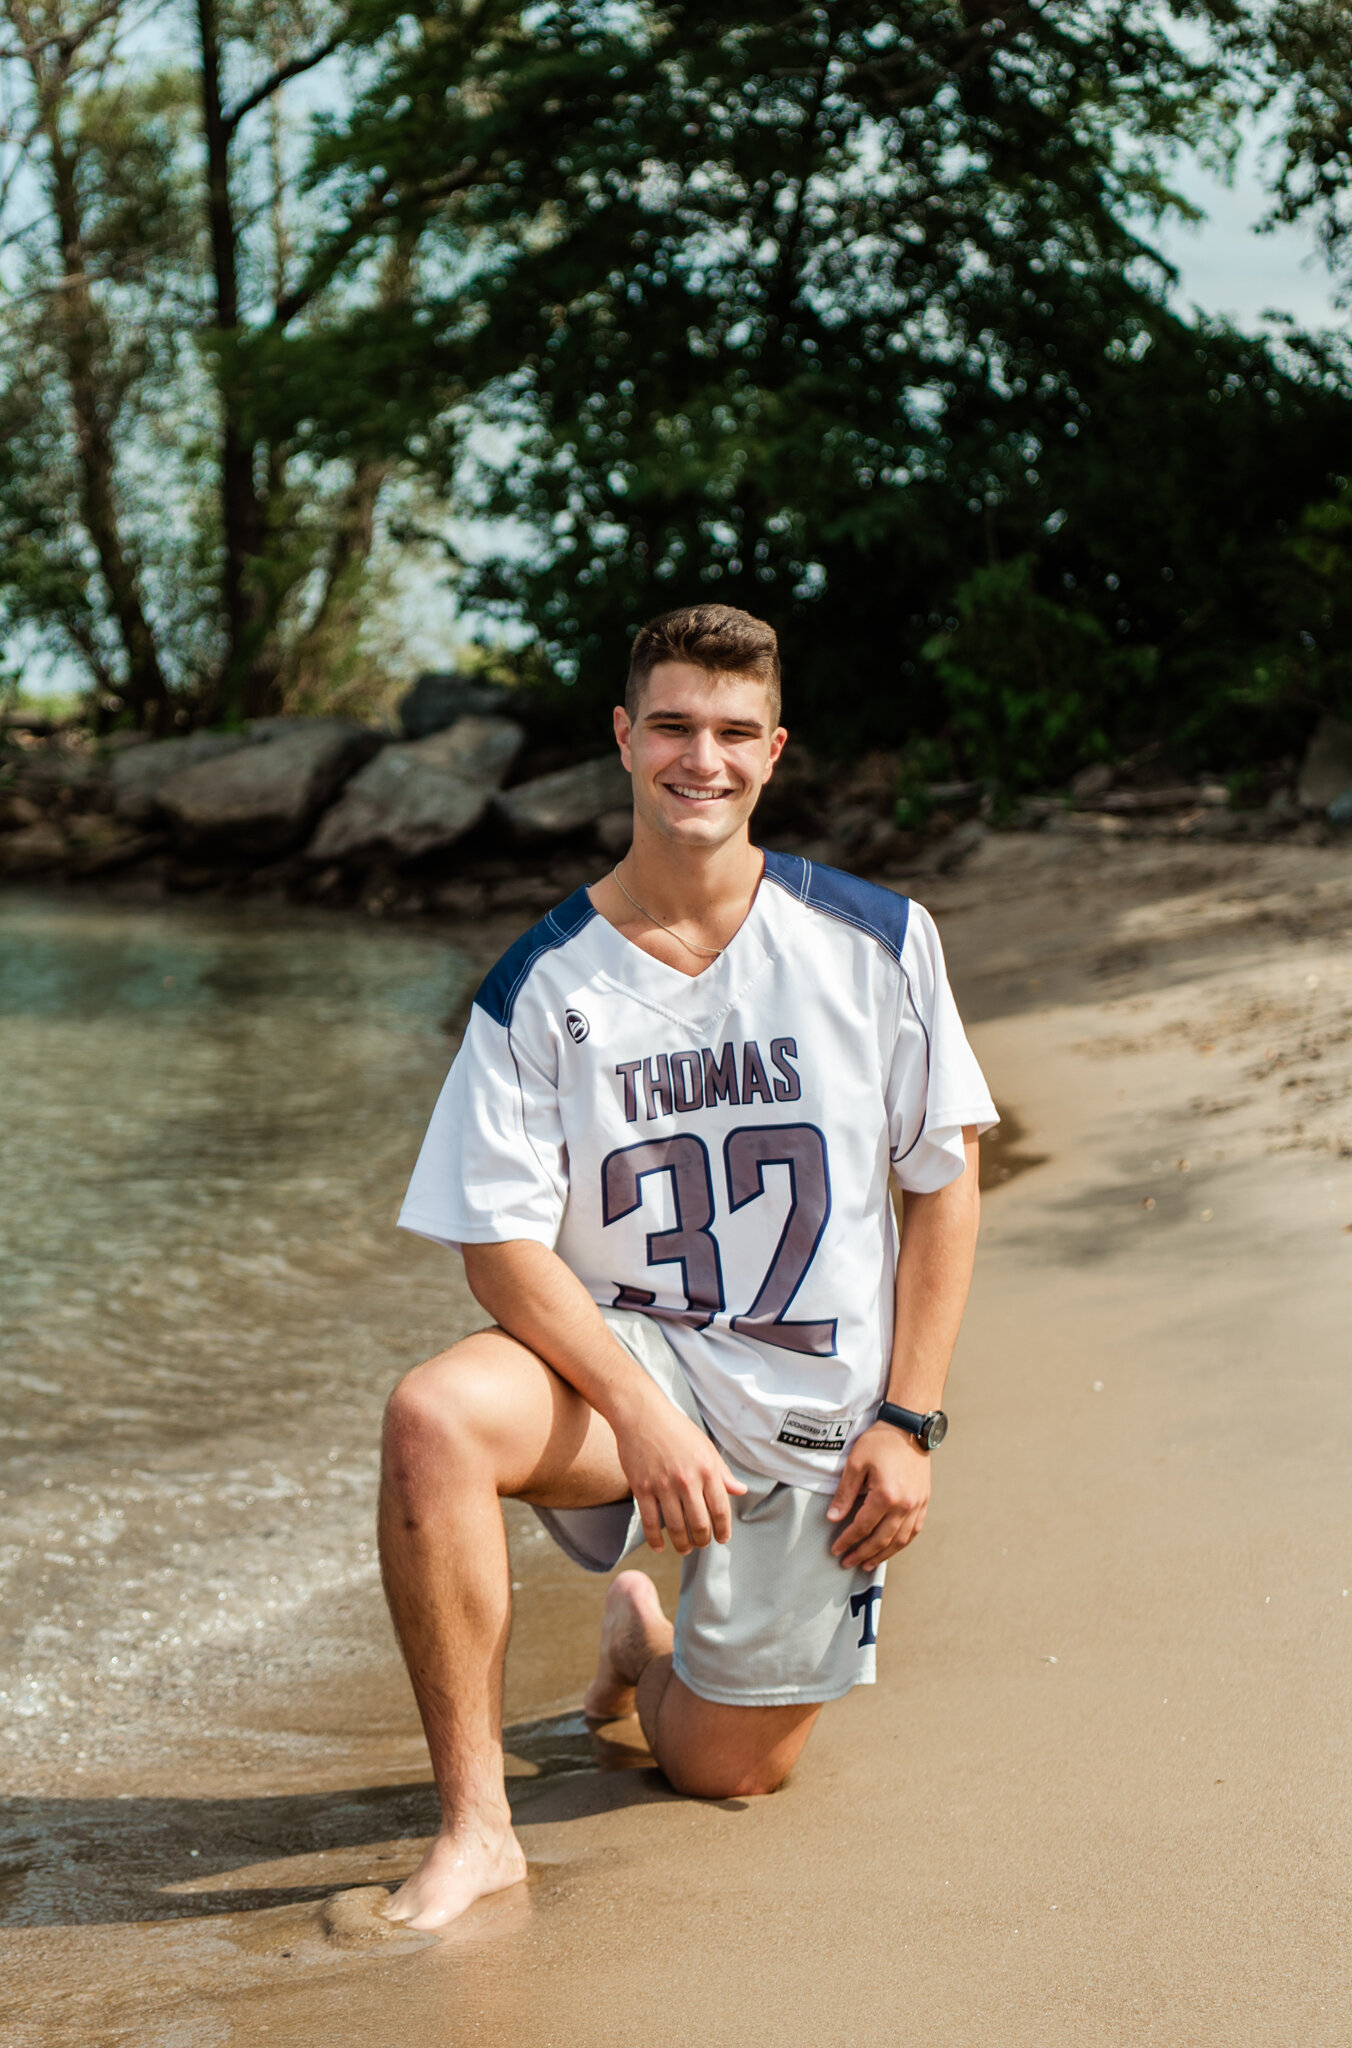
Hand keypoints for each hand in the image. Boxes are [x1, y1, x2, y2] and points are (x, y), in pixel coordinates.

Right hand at [612, 1390, 746, 1553]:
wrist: (642, 1414)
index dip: (723, 1529)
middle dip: (703, 1540)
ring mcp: (663, 1486)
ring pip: (676, 1527)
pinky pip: (650, 1521)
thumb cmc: (676, 1429)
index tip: (722, 1539)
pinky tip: (660, 1547)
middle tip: (702, 1544)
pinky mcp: (642, 1488)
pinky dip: (655, 1539)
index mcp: (707, 1469)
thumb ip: (723, 1472)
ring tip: (684, 1549)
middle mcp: (687, 1480)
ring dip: (682, 1544)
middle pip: (699, 1524)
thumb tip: (740, 1490)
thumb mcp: (706, 1446)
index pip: (720, 1509)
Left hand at [826, 1423, 931, 1569]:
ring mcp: (917, 1505)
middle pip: (881, 1540)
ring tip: (867, 1564)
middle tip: (847, 1562)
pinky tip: (891, 1549)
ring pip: (899, 1541)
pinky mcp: (924, 1502)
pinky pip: (913, 1531)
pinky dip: (901, 1544)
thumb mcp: (856, 1464)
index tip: (836, 1550)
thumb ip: (845, 1494)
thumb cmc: (880, 1442)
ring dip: (882, 1555)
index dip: (847, 1541)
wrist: (908, 1428)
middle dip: (862, 1554)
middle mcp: (904, 1505)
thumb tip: (833, 1518)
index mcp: (886, 1496)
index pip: (862, 1527)